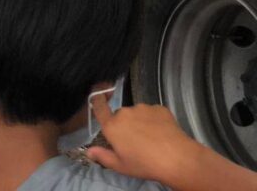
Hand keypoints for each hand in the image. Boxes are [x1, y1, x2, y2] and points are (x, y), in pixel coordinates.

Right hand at [86, 99, 202, 185]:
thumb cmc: (145, 164)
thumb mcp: (121, 166)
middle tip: (135, 141)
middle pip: (121, 115)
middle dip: (125, 125)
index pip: (99, 107)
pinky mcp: (159, 108)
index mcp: (112, 126)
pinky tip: (163, 133)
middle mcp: (124, 113)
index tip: (98, 98)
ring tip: (152, 138)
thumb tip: (88, 151)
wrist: (177, 158)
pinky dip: (155, 120)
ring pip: (137, 113)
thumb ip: (102, 157)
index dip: (97, 101)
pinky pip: (153, 113)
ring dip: (140, 122)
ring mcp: (143, 108)